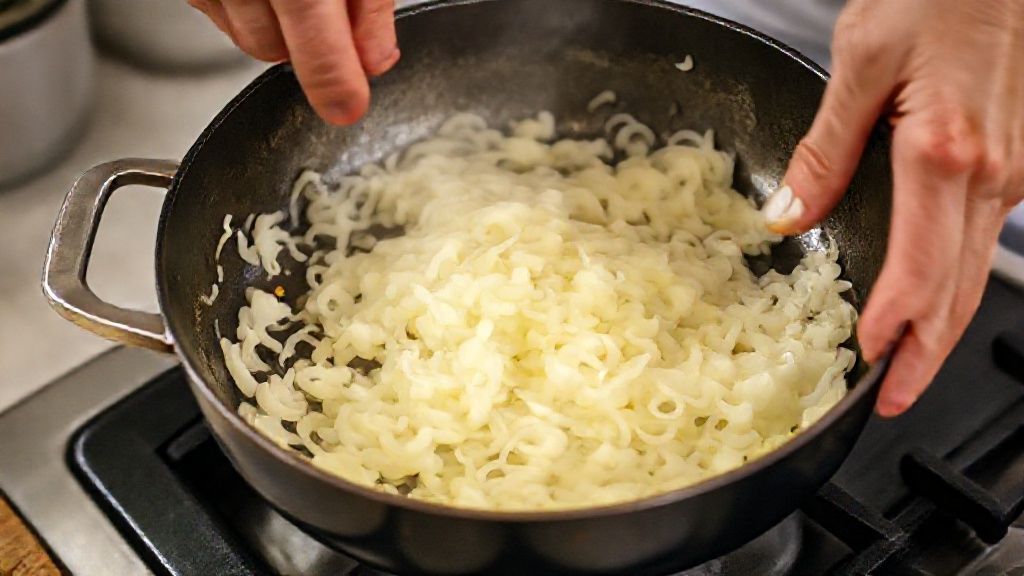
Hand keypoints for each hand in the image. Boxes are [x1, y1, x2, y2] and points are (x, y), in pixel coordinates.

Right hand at [189, 0, 399, 124]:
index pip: (318, 57)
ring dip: (272, 26)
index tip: (349, 108)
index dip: (337, 88)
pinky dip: (243, 6)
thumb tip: (375, 63)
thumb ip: (370, 10)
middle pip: (271, 51)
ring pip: (244, 37)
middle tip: (329, 11)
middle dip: (303, 44)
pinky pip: (219, 11)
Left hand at [762, 0, 1023, 416]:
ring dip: (941, 328)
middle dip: (925, 356)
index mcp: (944, 154)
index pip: (920, 268)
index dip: (893, 326)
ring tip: (905, 367)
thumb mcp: (860, 63)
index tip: (866, 363)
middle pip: (959, 290)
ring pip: (973, 272)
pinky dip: (952, 283)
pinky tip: (927, 300)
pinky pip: (979, 242)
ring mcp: (1010, 173)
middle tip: (891, 401)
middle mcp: (990, 174)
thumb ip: (825, 146)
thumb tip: (791, 213)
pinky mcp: (1011, 165)